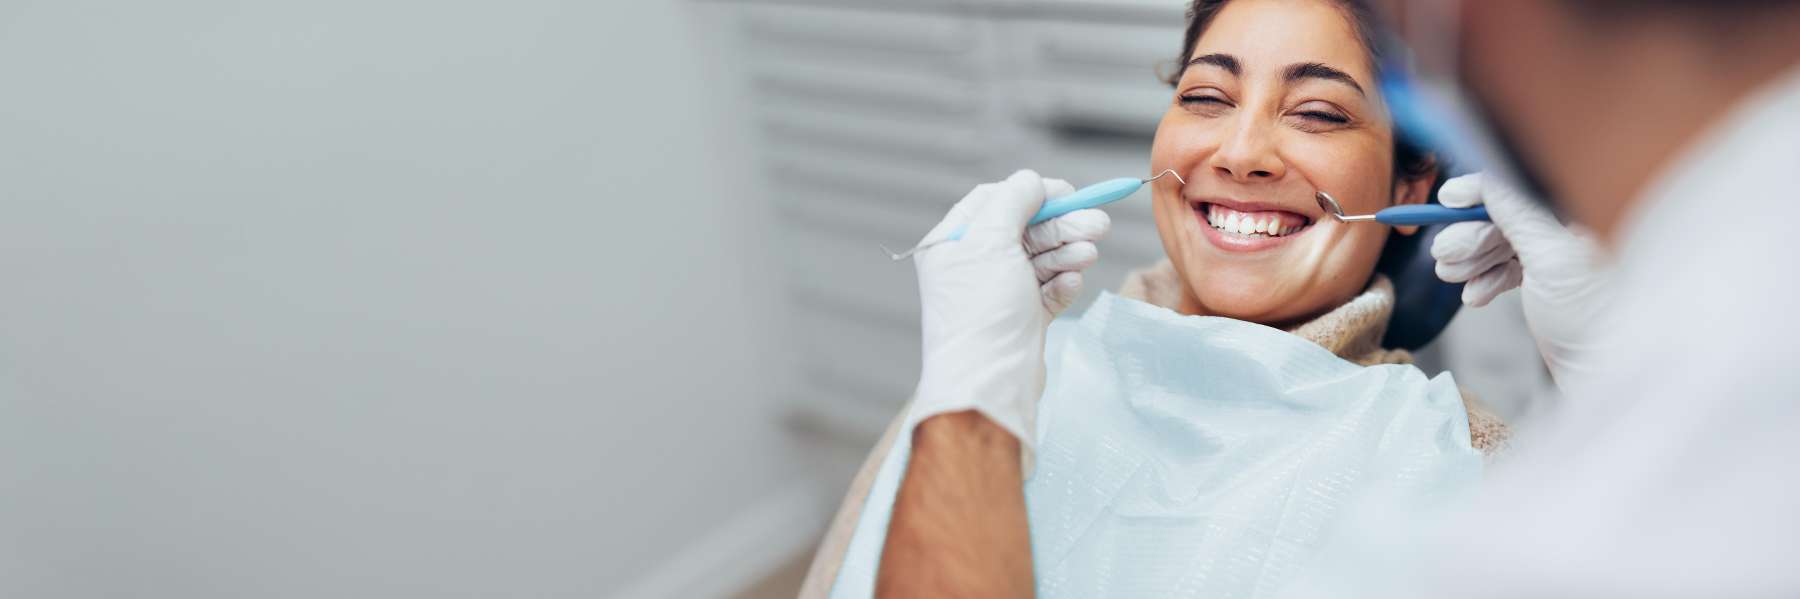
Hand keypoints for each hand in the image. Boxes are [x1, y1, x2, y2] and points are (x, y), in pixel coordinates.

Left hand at [907, 169, 1110, 467]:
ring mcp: (998, 295)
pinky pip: (1047, 291)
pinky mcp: (1021, 321)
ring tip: (1089, 253)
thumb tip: (1032, 182)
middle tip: (1100, 224)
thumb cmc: (982, 311)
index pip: (993, 201)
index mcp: (951, 245)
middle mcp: (972, 267)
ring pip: (1040, 260)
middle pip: (1024, 230)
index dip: (1031, 193)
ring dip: (1067, 251)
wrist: (989, 386)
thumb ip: (1013, 201)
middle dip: (1061, 224)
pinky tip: (1072, 283)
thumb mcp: (992, 241)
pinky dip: (1062, 284)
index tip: (1067, 192)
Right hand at [1430, 172, 1612, 383]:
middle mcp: (1566, 232)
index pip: (1519, 190)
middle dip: (1469, 237)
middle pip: (1502, 220)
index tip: (1446, 200)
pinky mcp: (1544, 287)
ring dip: (1470, 262)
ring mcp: (1554, 260)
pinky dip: (1485, 282)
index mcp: (1577, 215)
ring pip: (1499, 248)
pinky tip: (1475, 297)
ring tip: (1451, 277)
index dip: (1479, 193)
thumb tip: (1485, 181)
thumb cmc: (1592, 316)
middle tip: (1443, 256)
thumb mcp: (1551, 257)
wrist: (1607, 373)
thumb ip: (1518, 214)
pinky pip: (1505, 273)